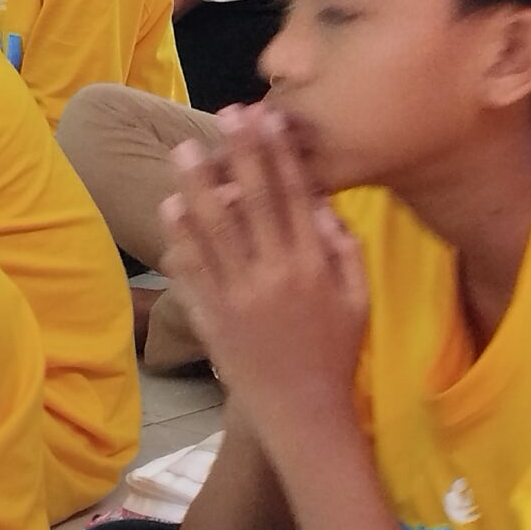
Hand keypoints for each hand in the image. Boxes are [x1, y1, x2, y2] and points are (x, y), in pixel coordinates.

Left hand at [159, 105, 368, 436]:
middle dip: (238, 154)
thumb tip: (322, 206)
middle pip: (251, 201)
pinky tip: (171, 210)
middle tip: (224, 116)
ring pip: (212, 231)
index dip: (278, 153)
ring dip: (196, 187)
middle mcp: (273, 274)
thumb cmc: (336, 354)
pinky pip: (191, 272)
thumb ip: (345, 250)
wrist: (303, 413)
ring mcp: (237, 296)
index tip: (267, 118)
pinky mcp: (211, 319)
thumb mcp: (358, 300)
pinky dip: (180, 239)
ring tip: (184, 152)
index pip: (293, 195)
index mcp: (313, 265)